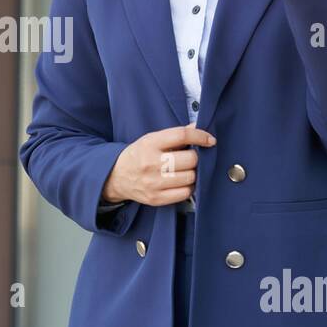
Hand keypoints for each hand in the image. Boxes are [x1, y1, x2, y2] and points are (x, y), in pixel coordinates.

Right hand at [101, 124, 215, 206]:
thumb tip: (199, 128)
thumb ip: (175, 135)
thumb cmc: (138, 155)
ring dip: (193, 173)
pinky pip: (185, 193)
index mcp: (150, 144)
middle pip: (190, 159)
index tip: (209, 140)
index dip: (200, 136)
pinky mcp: (156, 198)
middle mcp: (151, 163)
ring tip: (185, 170)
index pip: (181, 135)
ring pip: (190, 177)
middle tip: (190, 158)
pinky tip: (182, 182)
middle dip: (195, 158)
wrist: (116, 177)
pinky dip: (188, 187)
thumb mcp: (151, 139)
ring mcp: (153, 183)